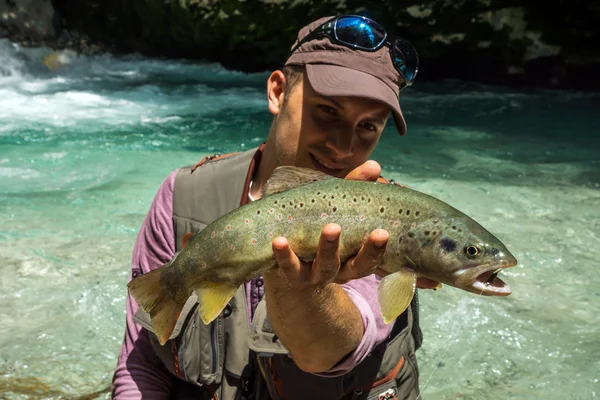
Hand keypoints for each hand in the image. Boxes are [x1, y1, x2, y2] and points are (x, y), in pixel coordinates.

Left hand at [270, 161, 439, 289]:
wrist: (288, 254)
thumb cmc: (320, 228)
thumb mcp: (338, 210)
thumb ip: (354, 190)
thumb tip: (374, 166)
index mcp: (355, 259)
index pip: (372, 258)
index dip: (377, 248)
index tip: (383, 232)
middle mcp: (340, 271)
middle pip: (355, 267)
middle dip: (363, 251)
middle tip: (366, 229)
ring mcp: (316, 275)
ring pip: (325, 267)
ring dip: (328, 248)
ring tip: (331, 228)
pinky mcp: (293, 275)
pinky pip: (289, 268)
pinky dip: (284, 255)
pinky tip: (280, 241)